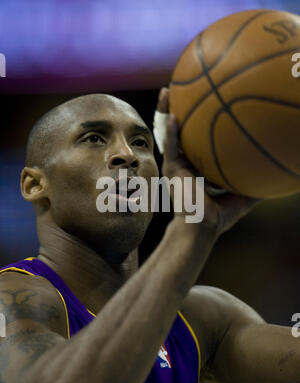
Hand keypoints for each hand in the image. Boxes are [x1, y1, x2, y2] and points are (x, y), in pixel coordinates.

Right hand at [156, 87, 261, 236]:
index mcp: (198, 165)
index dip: (198, 121)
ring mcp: (176, 164)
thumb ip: (256, 183)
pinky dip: (171, 132)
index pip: (197, 138)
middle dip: (180, 107)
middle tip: (184, 87)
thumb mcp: (243, 196)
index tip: (204, 102)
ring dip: (166, 111)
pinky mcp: (171, 170)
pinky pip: (170, 147)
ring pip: (169, 132)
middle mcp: (185, 161)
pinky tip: (173, 115)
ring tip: (167, 91)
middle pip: (181, 128)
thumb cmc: (220, 216)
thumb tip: (280, 177)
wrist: (201, 228)